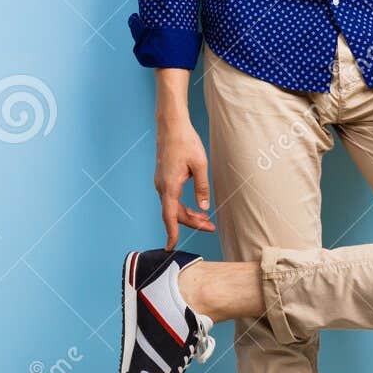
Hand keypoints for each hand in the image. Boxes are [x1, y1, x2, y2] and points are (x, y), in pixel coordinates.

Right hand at [154, 117, 213, 248]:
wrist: (171, 125)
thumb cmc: (185, 142)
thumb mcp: (200, 165)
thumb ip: (202, 188)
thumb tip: (204, 207)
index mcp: (169, 185)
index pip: (170, 216)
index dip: (171, 233)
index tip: (172, 247)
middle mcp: (162, 186)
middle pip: (174, 214)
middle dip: (192, 223)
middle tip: (211, 227)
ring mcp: (161, 182)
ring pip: (173, 206)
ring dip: (188, 215)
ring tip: (206, 219)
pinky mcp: (163, 178)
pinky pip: (172, 198)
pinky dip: (183, 206)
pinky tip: (196, 206)